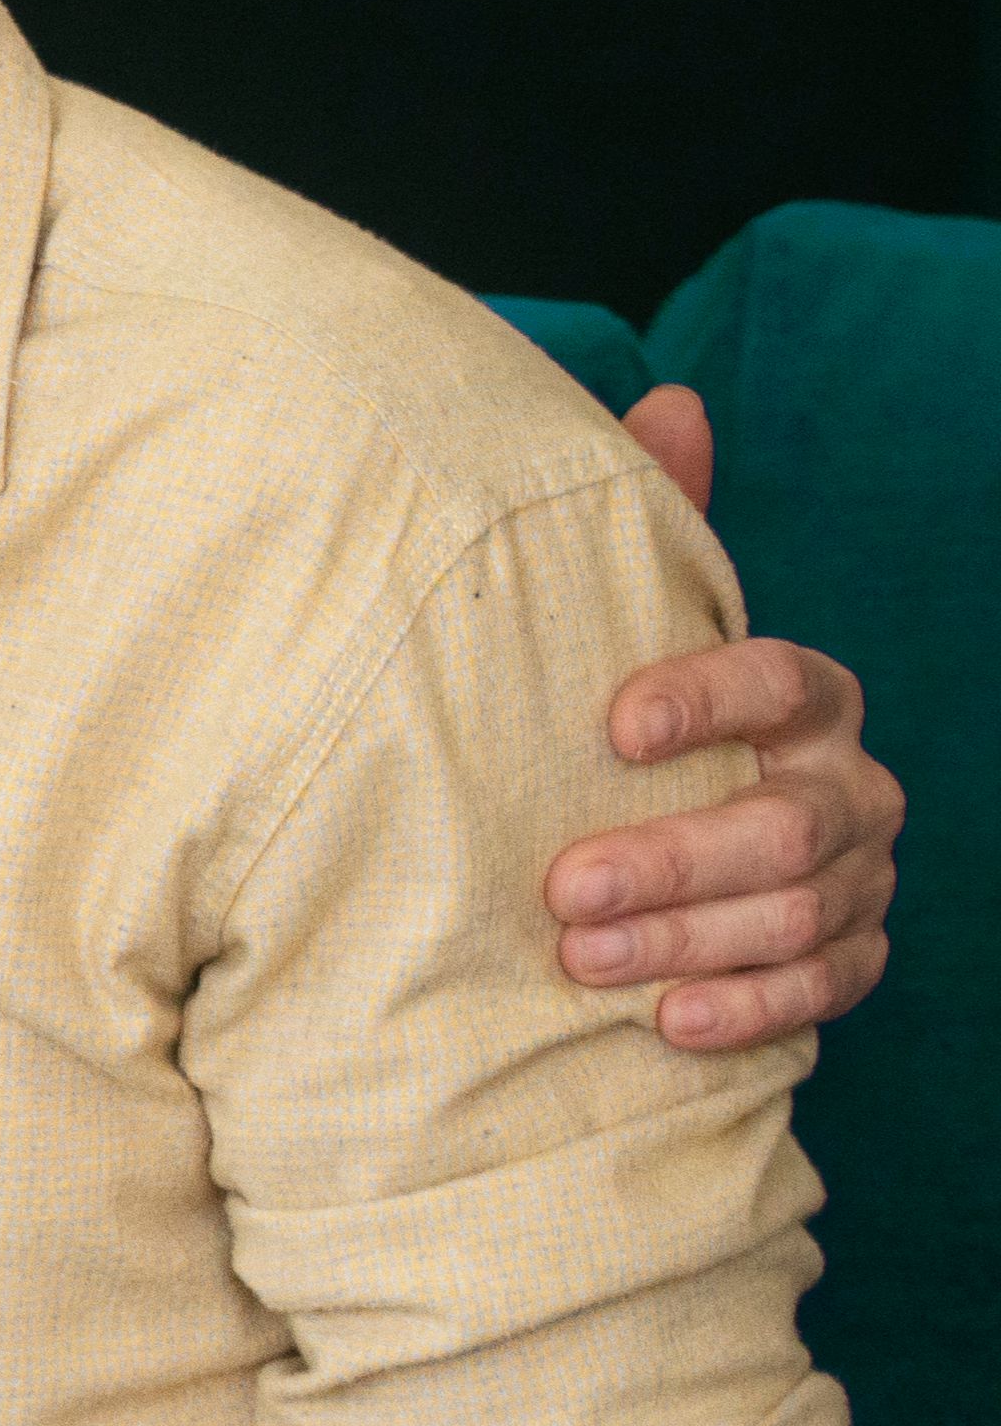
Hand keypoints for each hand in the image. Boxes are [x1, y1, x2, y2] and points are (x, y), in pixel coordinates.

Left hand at [560, 393, 897, 1050]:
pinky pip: (825, 991)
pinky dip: (747, 1009)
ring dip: (692, 940)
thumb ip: (653, 528)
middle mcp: (847, 782)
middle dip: (678, 858)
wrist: (658, 848)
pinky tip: (668, 1024)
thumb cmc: (632, 730)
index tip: (612, 725)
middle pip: (789, 823)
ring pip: (805, 911)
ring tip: (582, 960)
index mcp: (805, 697)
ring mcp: (859, 874)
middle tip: (566, 888)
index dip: (708, 699)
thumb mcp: (631, 631)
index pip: (784, 682)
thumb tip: (671, 402)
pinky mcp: (851, 956)